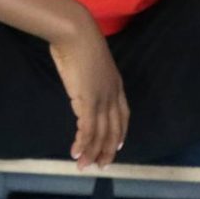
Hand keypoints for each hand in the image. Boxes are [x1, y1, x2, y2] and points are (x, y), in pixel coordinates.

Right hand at [48, 19, 128, 169]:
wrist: (75, 33)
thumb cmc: (78, 39)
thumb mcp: (89, 59)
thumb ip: (89, 73)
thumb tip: (81, 76)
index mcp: (116, 84)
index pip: (123, 116)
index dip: (120, 133)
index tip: (116, 147)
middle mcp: (112, 95)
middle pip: (114, 130)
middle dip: (107, 150)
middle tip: (100, 165)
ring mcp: (102, 99)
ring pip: (101, 134)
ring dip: (92, 152)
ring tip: (84, 165)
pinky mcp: (88, 101)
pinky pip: (88, 129)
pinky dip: (82, 143)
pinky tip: (75, 152)